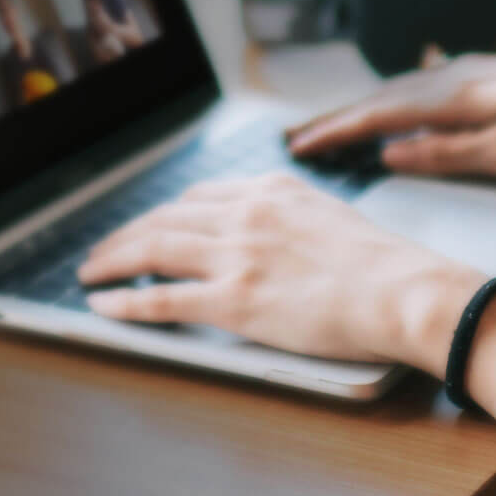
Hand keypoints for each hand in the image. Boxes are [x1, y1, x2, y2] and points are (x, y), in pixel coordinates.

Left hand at [75, 174, 481, 369]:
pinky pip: (163, 298)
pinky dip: (126, 301)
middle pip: (166, 218)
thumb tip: (278, 235)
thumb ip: (293, 218)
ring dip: (114, 259)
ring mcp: (236, 256)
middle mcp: (246, 214)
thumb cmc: (385, 266)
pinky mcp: (234, 300)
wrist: (405, 292)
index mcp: (271, 190)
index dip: (166, 214)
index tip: (149, 225)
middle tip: (104, 249)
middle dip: (128, 234)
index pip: (200, 197)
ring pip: (154, 249)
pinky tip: (104, 304)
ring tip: (90, 272)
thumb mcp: (331, 217)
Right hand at [285, 48, 495, 177]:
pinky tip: (394, 107)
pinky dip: (393, 99)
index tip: (297, 146)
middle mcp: (453, 74)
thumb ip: (445, 154)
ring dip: (362, 107)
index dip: (334, 132)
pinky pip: (422, 85)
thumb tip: (388, 153)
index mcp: (453, 97)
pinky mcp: (486, 72)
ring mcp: (469, 69)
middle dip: (335, 118)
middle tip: (293, 138)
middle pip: (379, 97)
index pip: (377, 115)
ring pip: (400, 88)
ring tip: (332, 125)